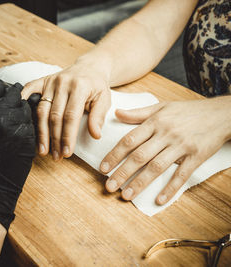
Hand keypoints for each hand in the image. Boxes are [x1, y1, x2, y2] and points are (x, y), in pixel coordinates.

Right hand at [0, 79, 35, 229]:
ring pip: (25, 106)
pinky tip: (17, 128)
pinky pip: (30, 121)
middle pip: (13, 94)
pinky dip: (25, 122)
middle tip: (7, 101)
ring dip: (19, 108)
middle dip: (10, 96)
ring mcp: (19, 127)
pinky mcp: (30, 137)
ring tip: (11, 116)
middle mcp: (3, 117)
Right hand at [21, 63, 110, 160]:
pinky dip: (23, 103)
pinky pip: (28, 91)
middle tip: (56, 156)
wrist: (89, 67)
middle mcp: (62, 83)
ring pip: (41, 110)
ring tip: (43, 150)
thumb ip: (98, 116)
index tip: (66, 152)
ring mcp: (50, 81)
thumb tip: (95, 135)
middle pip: (54, 116)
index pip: (71, 116)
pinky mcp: (41, 80)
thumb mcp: (104, 99)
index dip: (67, 136)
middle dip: (55, 139)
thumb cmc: (96, 86)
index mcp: (80, 87)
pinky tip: (21, 120)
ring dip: (41, 132)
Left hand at [101, 97, 230, 204]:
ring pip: (157, 167)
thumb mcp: (161, 107)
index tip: (103, 168)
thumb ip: (138, 113)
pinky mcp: (196, 156)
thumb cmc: (187, 111)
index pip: (129, 140)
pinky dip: (170, 188)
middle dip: (122, 172)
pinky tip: (159, 200)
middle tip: (109, 187)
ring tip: (127, 195)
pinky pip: (181, 174)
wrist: (220, 114)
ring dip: (140, 183)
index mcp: (155, 122)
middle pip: (140, 156)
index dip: (114, 155)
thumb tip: (117, 113)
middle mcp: (166, 134)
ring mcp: (181, 146)